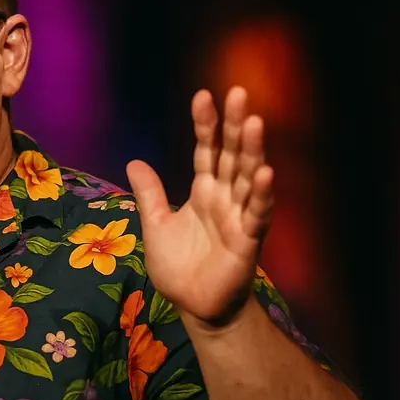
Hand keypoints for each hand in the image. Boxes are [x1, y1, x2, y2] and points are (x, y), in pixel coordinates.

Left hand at [125, 87, 273, 325]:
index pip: (205, 150)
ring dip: (252, 151)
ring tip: (254, 122)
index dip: (205, 125)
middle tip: (238, 92)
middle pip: (231, 155)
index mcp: (203, 191)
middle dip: (234, 125)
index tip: (203, 95)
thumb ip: (150, 194)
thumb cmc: (178, 266)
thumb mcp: (155, 225)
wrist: (195, 306)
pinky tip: (265, 173)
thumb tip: (134, 161)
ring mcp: (238, 217)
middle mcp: (224, 198)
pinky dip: (261, 194)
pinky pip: (257, 213)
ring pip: (248, 177)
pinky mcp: (248, 241)